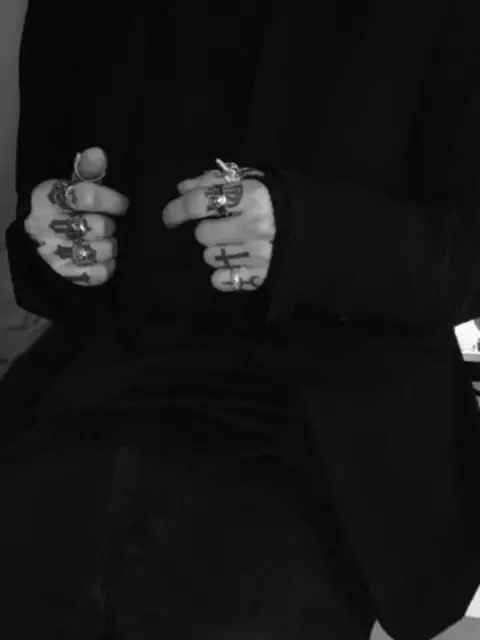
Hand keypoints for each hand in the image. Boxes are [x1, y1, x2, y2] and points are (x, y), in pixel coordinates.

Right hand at [24, 147, 128, 286]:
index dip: (111, 200)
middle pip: (98, 226)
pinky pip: (99, 273)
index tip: (123, 204)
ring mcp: (54, 253)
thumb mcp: (73, 185)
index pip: (85, 196)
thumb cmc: (66, 209)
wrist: (44, 242)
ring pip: (100, 250)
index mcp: (47, 197)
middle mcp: (45, 226)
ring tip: (106, 242)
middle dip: (109, 225)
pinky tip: (103, 259)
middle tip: (108, 225)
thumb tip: (99, 153)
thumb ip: (88, 171)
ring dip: (110, 246)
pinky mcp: (66, 275)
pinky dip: (108, 266)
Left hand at [162, 170, 275, 291]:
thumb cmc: (285, 201)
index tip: (170, 217)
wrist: (326, 229)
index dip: (176, 209)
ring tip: (234, 244)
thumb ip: (216, 181)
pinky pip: (222, 280)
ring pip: (210, 257)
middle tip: (223, 226)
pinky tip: (235, 264)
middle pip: (202, 234)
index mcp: (252, 196)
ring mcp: (258, 254)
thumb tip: (182, 189)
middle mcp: (253, 226)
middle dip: (207, 229)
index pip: (198, 203)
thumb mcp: (255, 181)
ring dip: (216, 250)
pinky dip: (223, 274)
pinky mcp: (262, 277)